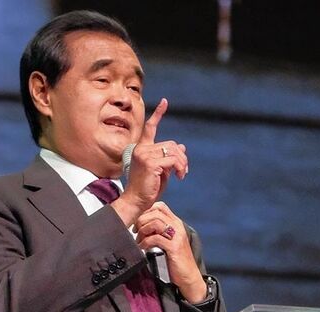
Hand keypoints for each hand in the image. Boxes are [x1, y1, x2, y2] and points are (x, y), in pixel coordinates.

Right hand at [111, 98, 188, 226]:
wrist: (136, 201)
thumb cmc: (148, 188)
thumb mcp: (161, 170)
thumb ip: (169, 158)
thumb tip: (182, 147)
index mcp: (141, 149)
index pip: (150, 128)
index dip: (158, 114)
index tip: (165, 102)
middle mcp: (141, 149)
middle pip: (170, 144)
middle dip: (181, 158)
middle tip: (183, 172)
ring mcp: (144, 155)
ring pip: (173, 151)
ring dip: (182, 164)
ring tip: (181, 175)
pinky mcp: (150, 163)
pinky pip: (173, 161)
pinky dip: (180, 168)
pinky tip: (179, 177)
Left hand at [135, 202, 206, 302]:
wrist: (189, 276)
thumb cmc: (176, 260)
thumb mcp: (168, 241)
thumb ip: (159, 232)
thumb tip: (142, 225)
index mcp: (176, 223)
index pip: (160, 206)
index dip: (146, 211)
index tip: (139, 222)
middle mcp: (178, 227)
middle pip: (155, 212)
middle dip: (141, 220)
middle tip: (135, 231)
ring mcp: (177, 236)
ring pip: (155, 223)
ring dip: (143, 231)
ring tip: (139, 240)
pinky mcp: (174, 247)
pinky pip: (155, 238)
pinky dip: (145, 242)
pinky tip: (142, 248)